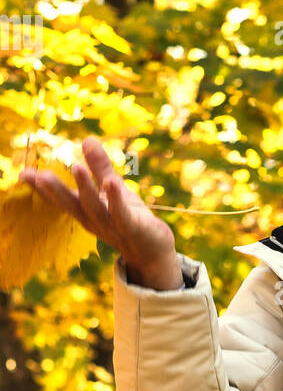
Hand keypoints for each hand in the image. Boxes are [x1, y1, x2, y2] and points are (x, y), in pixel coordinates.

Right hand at [17, 137, 178, 281]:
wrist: (152, 251)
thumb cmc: (129, 218)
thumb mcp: (112, 189)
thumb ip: (99, 166)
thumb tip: (87, 139)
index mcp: (85, 210)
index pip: (60, 199)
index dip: (41, 188)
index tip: (23, 174)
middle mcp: (93, 219)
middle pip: (71, 204)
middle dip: (55, 190)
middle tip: (39, 175)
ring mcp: (111, 225)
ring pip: (94, 207)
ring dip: (85, 188)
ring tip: (76, 167)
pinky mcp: (132, 228)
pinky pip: (121, 213)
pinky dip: (116, 199)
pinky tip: (112, 183)